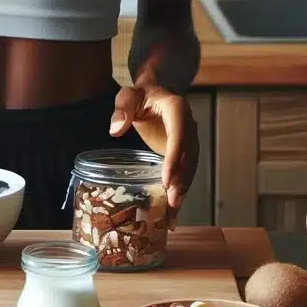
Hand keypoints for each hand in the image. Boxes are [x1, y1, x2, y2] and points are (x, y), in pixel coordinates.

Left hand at [109, 83, 198, 219]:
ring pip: (190, 167)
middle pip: (188, 156)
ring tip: (173, 211)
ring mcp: (189, 140)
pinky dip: (180, 188)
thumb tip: (115, 130)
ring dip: (183, 189)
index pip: (179, 136)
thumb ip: (122, 108)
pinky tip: (173, 208)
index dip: (174, 159)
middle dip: (181, 181)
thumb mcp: (128, 95)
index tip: (166, 180)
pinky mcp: (184, 152)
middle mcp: (189, 126)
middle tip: (172, 202)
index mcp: (177, 110)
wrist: (155, 95)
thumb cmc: (140, 96)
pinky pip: (185, 171)